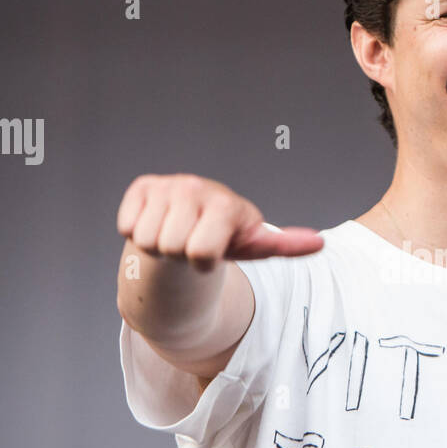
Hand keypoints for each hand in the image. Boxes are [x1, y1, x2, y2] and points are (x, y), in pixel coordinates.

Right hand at [116, 173, 322, 271]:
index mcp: (225, 204)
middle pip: (171, 248)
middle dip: (180, 254)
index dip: (204, 262)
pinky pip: (126, 226)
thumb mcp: (254, 244)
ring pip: (145, 240)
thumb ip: (284, 245)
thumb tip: (320, 243)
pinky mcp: (142, 186)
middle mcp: (196, 187)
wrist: (194, 222)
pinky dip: (137, 232)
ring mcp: (167, 185)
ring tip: (177, 234)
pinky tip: (157, 223)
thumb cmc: (227, 237)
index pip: (200, 253)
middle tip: (192, 242)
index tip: (213, 252)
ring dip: (158, 245)